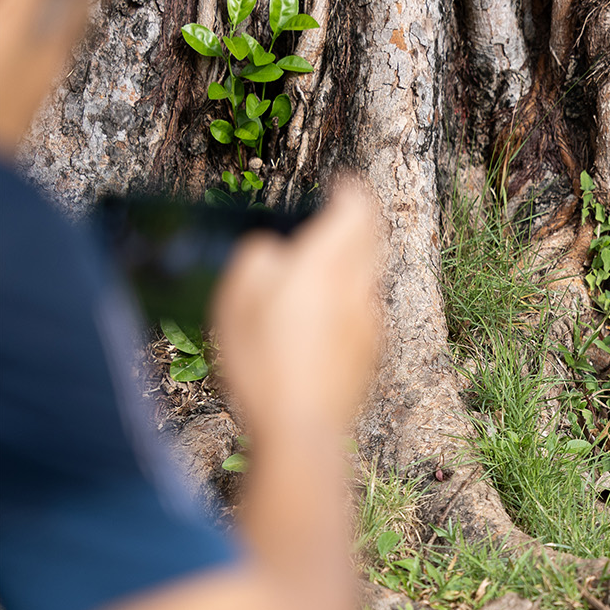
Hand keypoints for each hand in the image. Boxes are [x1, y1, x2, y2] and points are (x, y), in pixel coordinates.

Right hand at [209, 177, 383, 440]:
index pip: (356, 210)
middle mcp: (359, 287)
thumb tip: (274, 247)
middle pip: (371, 238)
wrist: (301, 427)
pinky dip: (352, 292)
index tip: (341, 183)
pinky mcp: (372, 348)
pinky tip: (327, 307)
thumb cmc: (261, 362)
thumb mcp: (236, 299)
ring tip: (328, 257)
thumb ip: (258, 258)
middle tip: (339, 212)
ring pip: (370, 272)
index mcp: (327, 264)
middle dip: (358, 220)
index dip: (351, 190)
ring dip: (356, 256)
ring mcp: (371, 319)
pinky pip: (365, 305)